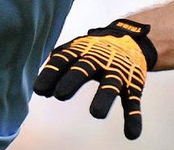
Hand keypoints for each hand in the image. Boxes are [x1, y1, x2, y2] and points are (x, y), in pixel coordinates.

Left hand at [34, 19, 157, 139]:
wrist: (129, 38)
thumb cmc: (93, 50)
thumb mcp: (74, 50)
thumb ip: (58, 66)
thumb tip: (42, 91)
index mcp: (81, 51)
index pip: (63, 60)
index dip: (51, 73)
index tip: (40, 90)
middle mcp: (99, 59)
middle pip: (85, 68)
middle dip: (72, 79)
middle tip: (60, 94)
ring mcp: (117, 72)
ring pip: (111, 84)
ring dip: (104, 98)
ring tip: (96, 114)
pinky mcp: (133, 84)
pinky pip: (133, 101)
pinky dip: (134, 117)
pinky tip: (131, 134)